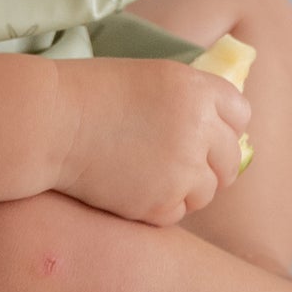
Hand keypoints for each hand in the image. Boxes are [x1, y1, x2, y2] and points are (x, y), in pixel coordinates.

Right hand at [52, 56, 251, 226]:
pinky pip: (178, 213)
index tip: (209, 134)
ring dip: (187, 189)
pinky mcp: (161, 203)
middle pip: (230, 159)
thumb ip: (188, 100)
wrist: (50, 123)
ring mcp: (183, 169)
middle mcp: (200, 128)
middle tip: (181, 165)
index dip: (224, 126)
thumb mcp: (150, 78)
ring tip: (151, 176)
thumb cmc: (89, 94)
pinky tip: (133, 190)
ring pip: (207, 191)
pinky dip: (160, 207)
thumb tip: (216, 128)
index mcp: (198, 90)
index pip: (240, 114)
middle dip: (211, 164)